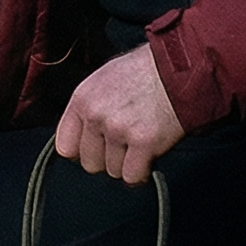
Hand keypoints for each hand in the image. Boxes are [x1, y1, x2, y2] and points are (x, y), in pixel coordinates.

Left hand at [54, 44, 184, 183]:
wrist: (180, 69)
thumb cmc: (146, 72)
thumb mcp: (105, 79)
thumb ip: (90, 108)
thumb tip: (85, 136)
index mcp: (83, 99)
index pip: (65, 146)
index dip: (84, 151)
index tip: (98, 149)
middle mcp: (96, 115)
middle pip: (90, 163)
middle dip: (108, 159)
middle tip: (126, 144)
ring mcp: (118, 130)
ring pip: (113, 171)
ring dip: (128, 163)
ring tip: (142, 141)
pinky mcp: (143, 143)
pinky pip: (132, 176)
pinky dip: (142, 171)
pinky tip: (150, 155)